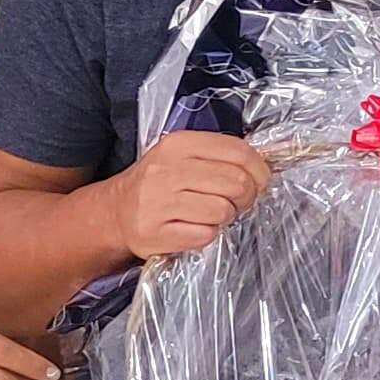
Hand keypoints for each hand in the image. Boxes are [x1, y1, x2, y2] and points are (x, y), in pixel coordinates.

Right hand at [101, 131, 272, 261]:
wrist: (116, 212)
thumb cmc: (159, 183)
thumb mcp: (184, 156)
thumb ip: (220, 156)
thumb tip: (263, 168)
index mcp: (179, 144)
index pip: (239, 152)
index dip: (259, 171)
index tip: (259, 182)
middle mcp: (167, 170)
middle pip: (236, 183)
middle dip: (246, 197)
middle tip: (236, 203)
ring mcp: (160, 202)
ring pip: (223, 210)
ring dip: (225, 217)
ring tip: (211, 214)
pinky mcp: (156, 233)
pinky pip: (205, 235)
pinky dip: (208, 235)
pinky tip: (194, 228)